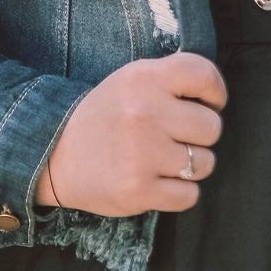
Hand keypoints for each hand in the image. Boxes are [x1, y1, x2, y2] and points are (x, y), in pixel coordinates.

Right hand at [36, 50, 227, 215]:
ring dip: (191, 165)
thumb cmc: (106, 115)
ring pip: (205, 163)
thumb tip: (215, 94)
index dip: (215, 92)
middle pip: (212, 126)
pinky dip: (179, 192)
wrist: (54, 154)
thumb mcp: (131, 80)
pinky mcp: (139, 190)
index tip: (207, 103)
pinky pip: (190, 195)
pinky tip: (158, 180)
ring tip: (164, 159)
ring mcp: (142, 153)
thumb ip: (171, 79)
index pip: (204, 74)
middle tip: (175, 136)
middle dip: (199, 135)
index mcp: (143, 78)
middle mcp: (144, 112)